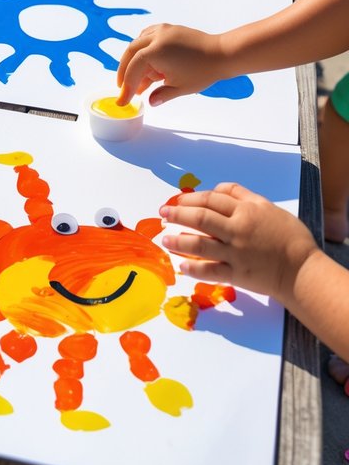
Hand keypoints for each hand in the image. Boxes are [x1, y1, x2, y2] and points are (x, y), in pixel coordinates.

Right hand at [116, 23, 225, 105]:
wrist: (222, 54)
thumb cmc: (203, 71)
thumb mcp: (180, 87)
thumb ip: (162, 94)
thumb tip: (151, 101)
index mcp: (156, 51)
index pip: (134, 69)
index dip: (127, 86)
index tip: (123, 100)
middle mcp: (156, 37)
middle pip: (131, 53)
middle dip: (125, 70)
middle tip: (122, 86)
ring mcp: (163, 30)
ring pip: (138, 42)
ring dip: (133, 58)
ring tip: (135, 75)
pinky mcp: (170, 29)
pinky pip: (148, 36)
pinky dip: (143, 48)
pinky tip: (146, 59)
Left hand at [160, 183, 318, 299]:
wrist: (302, 270)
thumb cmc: (288, 236)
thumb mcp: (267, 206)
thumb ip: (241, 195)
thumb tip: (217, 189)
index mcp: (245, 211)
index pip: (211, 200)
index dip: (190, 199)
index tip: (177, 201)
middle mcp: (237, 231)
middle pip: (200, 219)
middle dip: (178, 215)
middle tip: (163, 214)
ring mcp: (235, 254)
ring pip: (201, 245)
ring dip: (179, 241)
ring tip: (165, 239)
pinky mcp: (236, 275)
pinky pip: (210, 271)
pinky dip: (194, 269)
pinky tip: (181, 265)